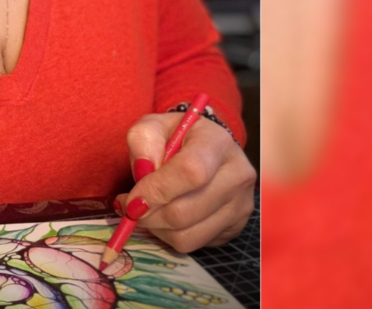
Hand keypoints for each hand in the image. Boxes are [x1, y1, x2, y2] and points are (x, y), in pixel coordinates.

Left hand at [114, 112, 255, 252]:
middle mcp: (237, 174)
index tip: (131, 200)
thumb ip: (142, 142)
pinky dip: (170, 236)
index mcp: (217, 142)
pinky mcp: (236, 227)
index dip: (156, 190)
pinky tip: (166, 218)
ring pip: (187, 235)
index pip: (190, 172)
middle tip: (131, 208)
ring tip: (148, 211)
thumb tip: (143, 173)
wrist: (206, 148)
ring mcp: (240, 204)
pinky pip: (193, 245)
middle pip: (185, 212)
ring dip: (157, 229)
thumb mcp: (153, 127)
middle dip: (148, 216)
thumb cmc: (176, 137)